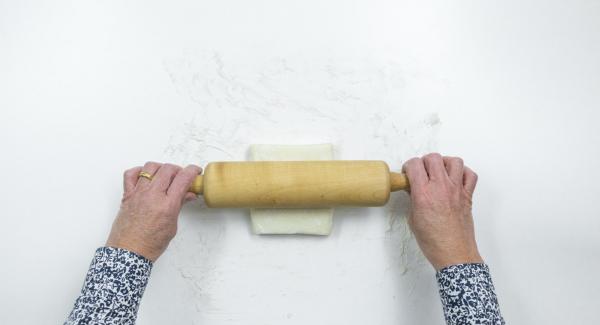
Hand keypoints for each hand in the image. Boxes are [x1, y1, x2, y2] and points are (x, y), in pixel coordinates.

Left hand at [106, 162, 200, 260]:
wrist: (129, 252)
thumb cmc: (150, 244)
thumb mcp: (172, 225)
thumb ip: (179, 206)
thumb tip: (188, 194)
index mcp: (167, 205)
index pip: (183, 178)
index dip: (192, 171)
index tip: (195, 172)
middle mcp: (152, 196)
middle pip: (168, 169)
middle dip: (178, 170)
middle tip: (181, 177)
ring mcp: (138, 193)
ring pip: (150, 167)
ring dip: (161, 168)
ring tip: (164, 176)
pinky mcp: (127, 195)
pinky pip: (131, 174)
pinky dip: (139, 171)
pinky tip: (146, 177)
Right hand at [402, 153, 482, 269]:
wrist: (454, 254)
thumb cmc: (433, 242)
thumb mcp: (413, 219)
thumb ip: (413, 199)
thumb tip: (413, 189)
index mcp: (424, 194)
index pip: (415, 165)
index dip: (409, 166)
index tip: (408, 173)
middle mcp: (441, 188)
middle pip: (433, 158)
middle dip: (424, 161)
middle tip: (422, 171)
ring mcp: (456, 190)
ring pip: (454, 161)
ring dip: (444, 163)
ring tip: (439, 171)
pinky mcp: (468, 196)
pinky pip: (470, 174)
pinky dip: (463, 172)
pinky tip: (455, 179)